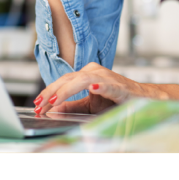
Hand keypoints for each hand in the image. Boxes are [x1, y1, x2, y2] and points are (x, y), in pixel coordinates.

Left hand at [32, 63, 167, 115]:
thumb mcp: (90, 104)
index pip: (63, 81)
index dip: (49, 92)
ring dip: (66, 90)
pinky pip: (106, 84)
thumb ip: (73, 105)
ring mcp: (106, 76)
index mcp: (86, 74)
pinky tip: (92, 89)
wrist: (142, 98)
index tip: (37, 104)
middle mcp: (94, 71)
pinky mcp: (118, 85)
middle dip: (52, 92)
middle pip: (68, 78)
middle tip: (39, 104)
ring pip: (82, 79)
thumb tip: (54, 108)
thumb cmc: (116, 99)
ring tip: (54, 100)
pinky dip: (99, 86)